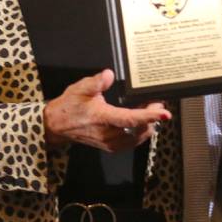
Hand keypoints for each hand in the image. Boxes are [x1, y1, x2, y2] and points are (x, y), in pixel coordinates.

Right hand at [43, 69, 170, 151]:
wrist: (58, 125)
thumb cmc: (70, 106)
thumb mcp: (80, 88)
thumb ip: (96, 82)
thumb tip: (109, 74)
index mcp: (102, 118)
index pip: (130, 119)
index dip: (149, 116)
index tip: (164, 113)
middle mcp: (108, 134)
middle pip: (140, 128)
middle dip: (152, 116)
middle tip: (156, 102)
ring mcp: (111, 143)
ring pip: (138, 137)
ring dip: (148, 125)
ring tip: (149, 110)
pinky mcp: (111, 147)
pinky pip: (132, 142)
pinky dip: (141, 132)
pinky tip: (142, 122)